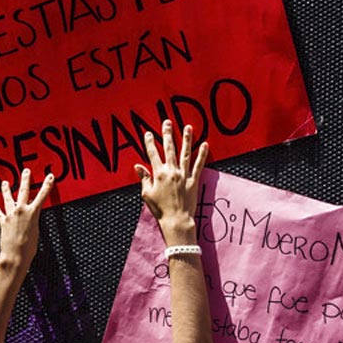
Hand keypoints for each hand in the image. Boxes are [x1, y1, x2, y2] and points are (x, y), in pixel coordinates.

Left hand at [0, 169, 53, 270]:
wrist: (15, 255)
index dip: (47, 185)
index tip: (50, 176)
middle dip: (25, 180)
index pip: (42, 196)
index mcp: (32, 213)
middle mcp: (21, 211)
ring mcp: (11, 215)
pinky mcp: (3, 222)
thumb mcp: (36, 231)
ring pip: (8, 199)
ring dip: (6, 190)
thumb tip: (30, 218)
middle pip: (24, 191)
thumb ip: (33, 221)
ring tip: (4, 183)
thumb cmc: (29, 248)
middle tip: (26, 171)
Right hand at [135, 119, 207, 245]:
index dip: (149, 142)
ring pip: (185, 153)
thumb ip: (144, 178)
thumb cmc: (160, 209)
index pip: (152, 154)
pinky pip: (199, 165)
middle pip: (169, 148)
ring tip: (188, 127)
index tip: (148, 133)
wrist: (176, 220)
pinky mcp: (194, 180)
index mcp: (158, 174)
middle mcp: (171, 171)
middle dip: (168, 134)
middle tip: (168, 122)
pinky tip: (205, 144)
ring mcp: (184, 175)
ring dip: (186, 139)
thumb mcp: (147, 194)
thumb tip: (138, 166)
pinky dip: (202, 154)